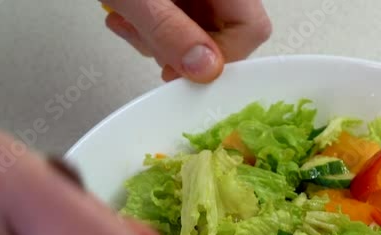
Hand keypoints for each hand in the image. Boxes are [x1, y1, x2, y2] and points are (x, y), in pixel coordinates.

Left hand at [103, 0, 272, 82]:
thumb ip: (169, 30)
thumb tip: (205, 69)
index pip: (251, 28)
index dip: (222, 56)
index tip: (186, 70)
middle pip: (228, 34)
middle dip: (184, 50)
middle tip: (148, 42)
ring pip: (202, 33)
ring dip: (162, 42)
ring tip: (129, 23)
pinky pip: (183, 23)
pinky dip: (154, 30)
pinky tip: (129, 18)